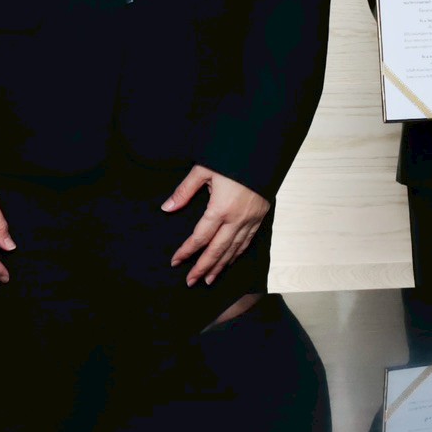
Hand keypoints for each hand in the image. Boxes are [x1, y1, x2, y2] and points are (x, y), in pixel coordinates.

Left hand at [163, 166, 271, 285]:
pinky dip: (237, 254)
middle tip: (190, 281)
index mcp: (220, 208)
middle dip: (203, 267)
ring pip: (234, 249)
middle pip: (217, 250)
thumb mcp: (204, 170)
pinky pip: (247, 241)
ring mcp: (251, 219)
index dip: (186, 251)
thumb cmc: (233, 158)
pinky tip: (230, 260)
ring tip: (209, 279)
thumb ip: (185, 191)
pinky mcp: (260, 216)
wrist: (265, 150)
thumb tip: (166, 208)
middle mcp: (237, 219)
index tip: (175, 262)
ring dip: (220, 266)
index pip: (199, 238)